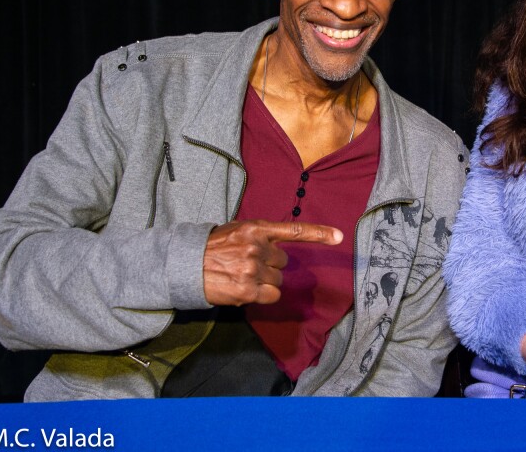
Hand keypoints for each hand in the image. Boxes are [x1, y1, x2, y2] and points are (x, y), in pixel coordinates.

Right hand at [202, 219, 341, 305]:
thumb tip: (280, 251)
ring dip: (265, 281)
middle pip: (284, 261)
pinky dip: (263, 295)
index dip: (319, 234)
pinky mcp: (248, 290)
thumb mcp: (236, 230)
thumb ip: (260, 236)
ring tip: (243, 276)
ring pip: (278, 280)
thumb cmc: (212, 247)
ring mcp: (253, 270)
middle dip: (270, 264)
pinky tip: (245, 289)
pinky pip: (272, 296)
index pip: (294, 230)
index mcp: (256, 228)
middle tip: (248, 264)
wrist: (186, 264)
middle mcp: (257, 247)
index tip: (339, 237)